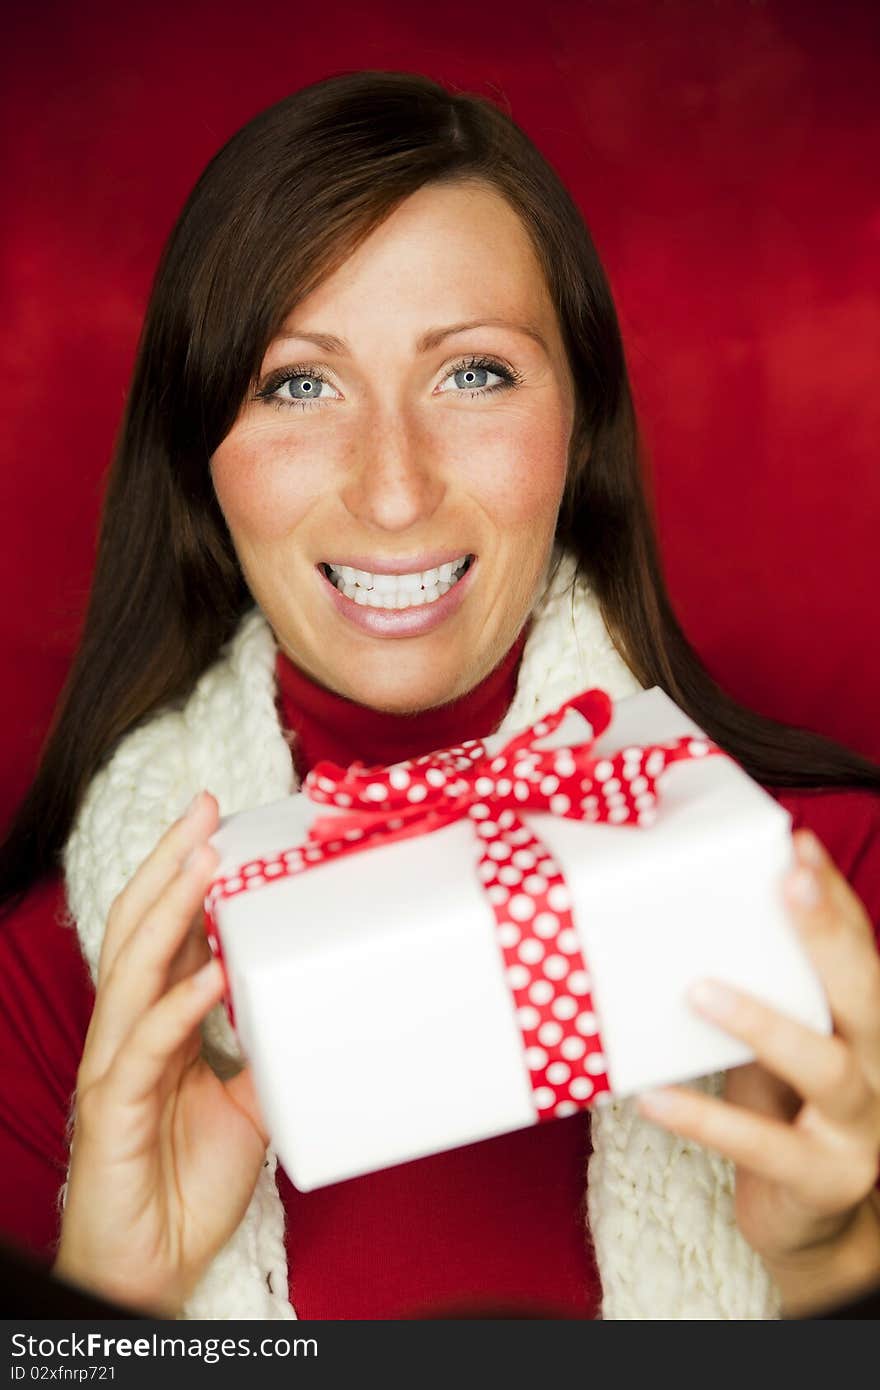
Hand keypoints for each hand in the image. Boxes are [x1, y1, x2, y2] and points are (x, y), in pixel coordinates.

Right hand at [54, 792, 268, 1316]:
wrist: (151, 1267)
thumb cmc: (186, 1182)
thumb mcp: (247, 1105)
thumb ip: (268, 1054)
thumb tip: (313, 1010)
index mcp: (154, 1023)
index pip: (162, 931)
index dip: (182, 874)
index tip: (217, 822)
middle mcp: (127, 1032)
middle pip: (137, 929)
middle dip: (170, 865)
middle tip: (205, 810)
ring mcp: (114, 1067)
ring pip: (132, 972)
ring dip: (169, 912)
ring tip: (206, 862)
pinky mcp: (110, 1111)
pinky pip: (144, 1050)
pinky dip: (178, 1008)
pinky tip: (212, 978)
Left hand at [636, 828, 879, 1308]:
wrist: (810, 1222)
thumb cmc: (783, 1112)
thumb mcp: (778, 1045)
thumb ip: (763, 992)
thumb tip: (688, 921)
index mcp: (866, 1027)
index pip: (861, 950)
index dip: (835, 896)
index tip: (798, 842)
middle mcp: (879, 1068)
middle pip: (863, 992)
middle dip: (827, 932)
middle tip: (788, 880)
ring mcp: (860, 1128)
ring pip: (826, 1066)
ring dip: (764, 1022)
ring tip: (699, 991)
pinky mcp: (823, 1179)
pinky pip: (763, 1145)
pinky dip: (705, 1120)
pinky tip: (654, 1098)